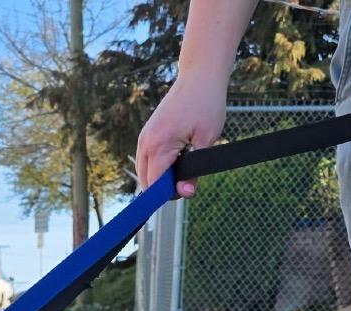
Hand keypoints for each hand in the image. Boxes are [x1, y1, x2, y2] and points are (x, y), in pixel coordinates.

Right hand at [136, 74, 228, 197]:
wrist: (199, 76)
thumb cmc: (206, 104)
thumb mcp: (206, 140)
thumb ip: (194, 171)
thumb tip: (185, 193)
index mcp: (159, 146)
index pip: (155, 185)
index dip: (170, 194)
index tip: (186, 190)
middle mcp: (146, 143)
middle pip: (146, 183)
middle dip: (163, 189)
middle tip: (187, 180)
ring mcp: (144, 138)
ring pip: (144, 173)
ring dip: (160, 178)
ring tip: (182, 167)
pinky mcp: (146, 134)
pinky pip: (146, 161)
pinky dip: (157, 167)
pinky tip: (175, 159)